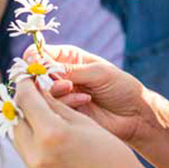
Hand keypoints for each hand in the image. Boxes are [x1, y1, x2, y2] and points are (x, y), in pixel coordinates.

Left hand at [13, 79, 146, 167]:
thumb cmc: (110, 151)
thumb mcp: (84, 121)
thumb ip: (57, 105)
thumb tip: (38, 91)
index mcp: (51, 133)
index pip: (26, 100)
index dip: (26, 83)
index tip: (30, 74)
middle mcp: (36, 153)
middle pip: (16, 117)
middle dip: (24, 101)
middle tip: (36, 89)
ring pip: (18, 134)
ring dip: (26, 117)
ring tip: (44, 108)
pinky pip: (25, 148)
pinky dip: (32, 134)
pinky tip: (47, 127)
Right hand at [24, 44, 145, 144]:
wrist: (134, 114)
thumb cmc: (121, 87)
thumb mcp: (98, 73)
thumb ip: (70, 70)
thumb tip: (41, 65)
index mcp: (70, 58)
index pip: (41, 53)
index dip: (34, 57)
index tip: (34, 63)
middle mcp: (62, 76)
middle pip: (35, 74)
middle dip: (42, 77)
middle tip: (61, 81)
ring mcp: (62, 95)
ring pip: (42, 92)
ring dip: (58, 90)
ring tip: (77, 91)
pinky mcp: (64, 113)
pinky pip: (52, 108)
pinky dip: (66, 103)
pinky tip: (85, 100)